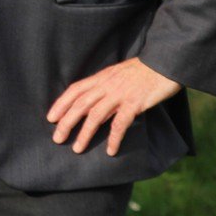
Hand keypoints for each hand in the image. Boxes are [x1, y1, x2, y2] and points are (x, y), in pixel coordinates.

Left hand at [46, 57, 182, 155]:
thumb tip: (92, 108)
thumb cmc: (142, 72)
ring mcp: (120, 94)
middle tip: (57, 138)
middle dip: (66, 122)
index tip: (51, 118)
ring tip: (77, 148)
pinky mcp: (135, 103)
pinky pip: (120, 123)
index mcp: (101, 77)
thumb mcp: (117, 75)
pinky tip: (110, 151)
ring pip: (95, 115)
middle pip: (80, 104)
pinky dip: (114, 138)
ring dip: (85, 133)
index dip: (61, 103)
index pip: (75, 90)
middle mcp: (107, 85)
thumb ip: (104, 89)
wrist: (165, 64)